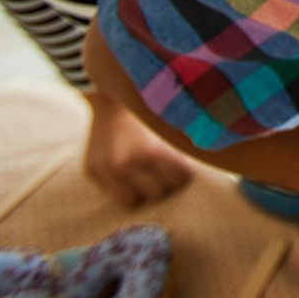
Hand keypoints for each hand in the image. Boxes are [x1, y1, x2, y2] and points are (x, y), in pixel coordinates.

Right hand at [81, 89, 194, 207]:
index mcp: (151, 151)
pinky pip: (114, 196)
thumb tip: (206, 169)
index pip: (180, 178)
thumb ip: (181, 150)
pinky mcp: (92, 171)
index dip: (184, 172)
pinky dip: (124, 189)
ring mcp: (106, 169)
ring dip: (143, 190)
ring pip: (134, 200)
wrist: (113, 97)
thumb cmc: (150, 112)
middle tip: (165, 170)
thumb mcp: (169, 127)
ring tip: (148, 176)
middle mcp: (126, 163)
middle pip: (158, 192)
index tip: (183, 165)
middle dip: (164, 182)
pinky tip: (130, 177)